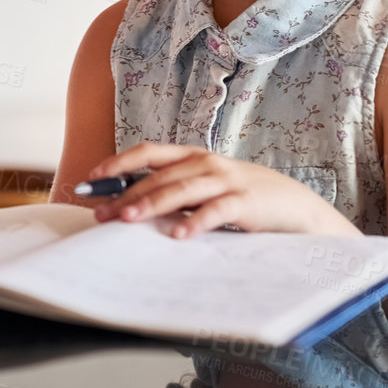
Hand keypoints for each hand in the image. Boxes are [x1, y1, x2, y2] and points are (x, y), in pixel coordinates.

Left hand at [86, 144, 359, 237]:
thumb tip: (128, 205)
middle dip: (126, 193)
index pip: (149, 152)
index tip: (92, 178)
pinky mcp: (245, 202)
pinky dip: (196, 221)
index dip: (119, 163)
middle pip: (159, 175)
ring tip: (127, 219)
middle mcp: (207, 163)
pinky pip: (216, 211)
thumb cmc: (243, 199)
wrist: (295, 207)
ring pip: (182, 189)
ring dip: (152, 204)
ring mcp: (227, 180)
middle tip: (101, 213)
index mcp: (193, 156)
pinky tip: (178, 235)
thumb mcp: (206, 189)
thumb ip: (175, 193)